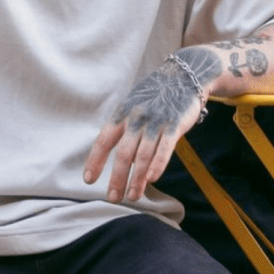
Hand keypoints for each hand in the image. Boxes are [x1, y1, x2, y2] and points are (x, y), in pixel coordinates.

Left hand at [83, 49, 220, 201]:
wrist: (184, 75)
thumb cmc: (156, 94)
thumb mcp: (135, 105)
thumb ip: (128, 130)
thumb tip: (127, 163)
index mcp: (123, 113)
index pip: (103, 140)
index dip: (95, 161)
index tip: (89, 180)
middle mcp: (137, 117)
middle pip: (123, 153)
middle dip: (116, 178)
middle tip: (113, 198)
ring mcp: (156, 121)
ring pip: (143, 155)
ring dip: (137, 179)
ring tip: (132, 196)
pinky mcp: (175, 124)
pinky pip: (165, 148)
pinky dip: (158, 164)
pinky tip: (152, 179)